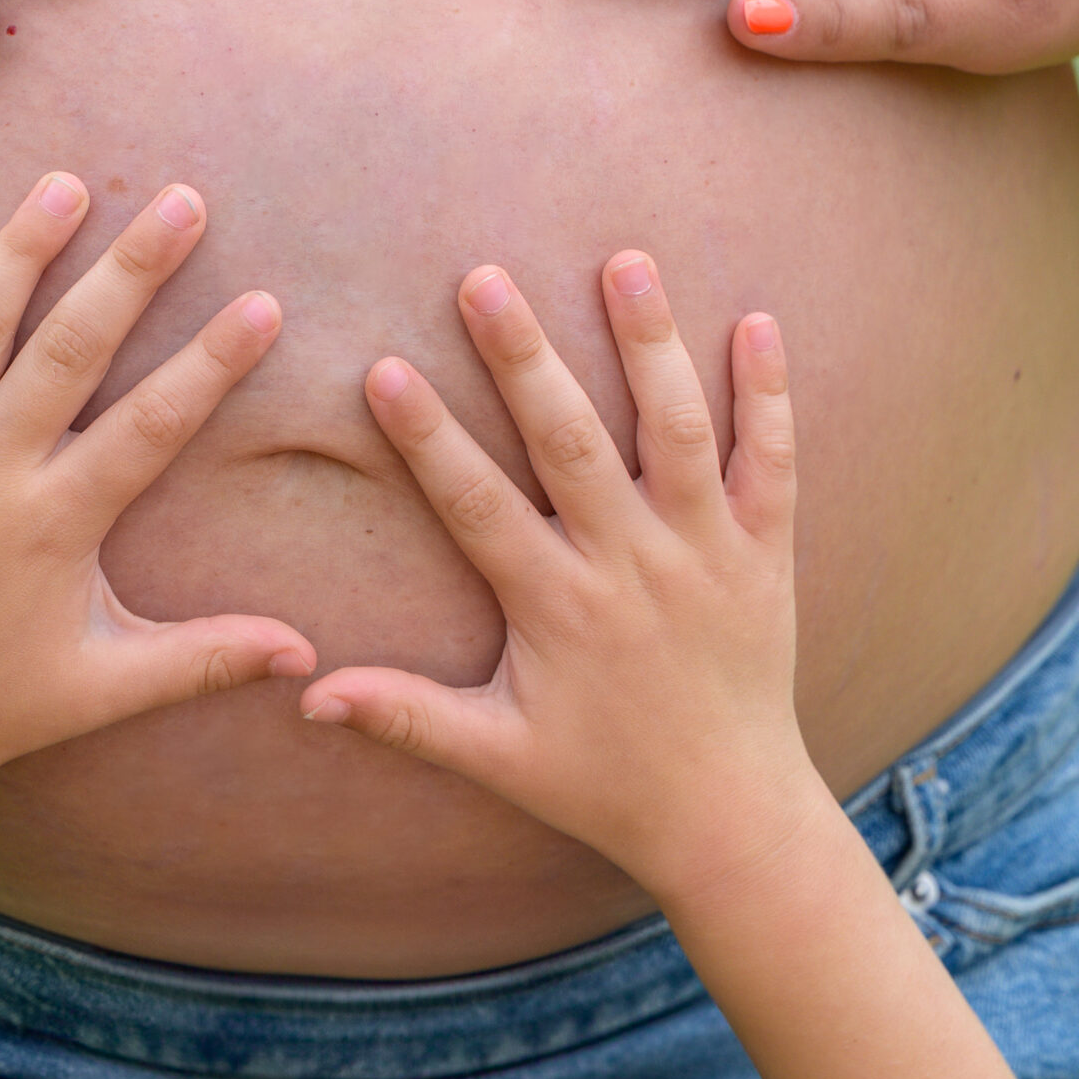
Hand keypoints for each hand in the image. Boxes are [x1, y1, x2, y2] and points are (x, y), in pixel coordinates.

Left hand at [0, 172, 313, 814]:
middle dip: (130, 270)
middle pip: (66, 350)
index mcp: (53, 523)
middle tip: (183, 202)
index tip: (261, 305)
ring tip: (66, 185)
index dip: (210, 363)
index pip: (149, 424)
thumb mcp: (107, 685)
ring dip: (21, 251)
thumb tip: (307, 658)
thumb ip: (208, 657)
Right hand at [298, 253, 819, 905]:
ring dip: (650, 343)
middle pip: (571, 442)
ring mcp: (705, 552)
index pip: (478, 504)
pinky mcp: (765, 553)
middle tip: (483, 279)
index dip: (428, 438)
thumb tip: (306, 695)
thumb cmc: (603, 784)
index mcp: (558, 606)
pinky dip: (769, 394)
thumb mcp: (496, 753)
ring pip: (676, 430)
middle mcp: (631, 565)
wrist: (731, 817)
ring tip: (624, 261)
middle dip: (525, 357)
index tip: (384, 370)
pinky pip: (772, 462)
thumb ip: (404, 715)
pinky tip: (759, 322)